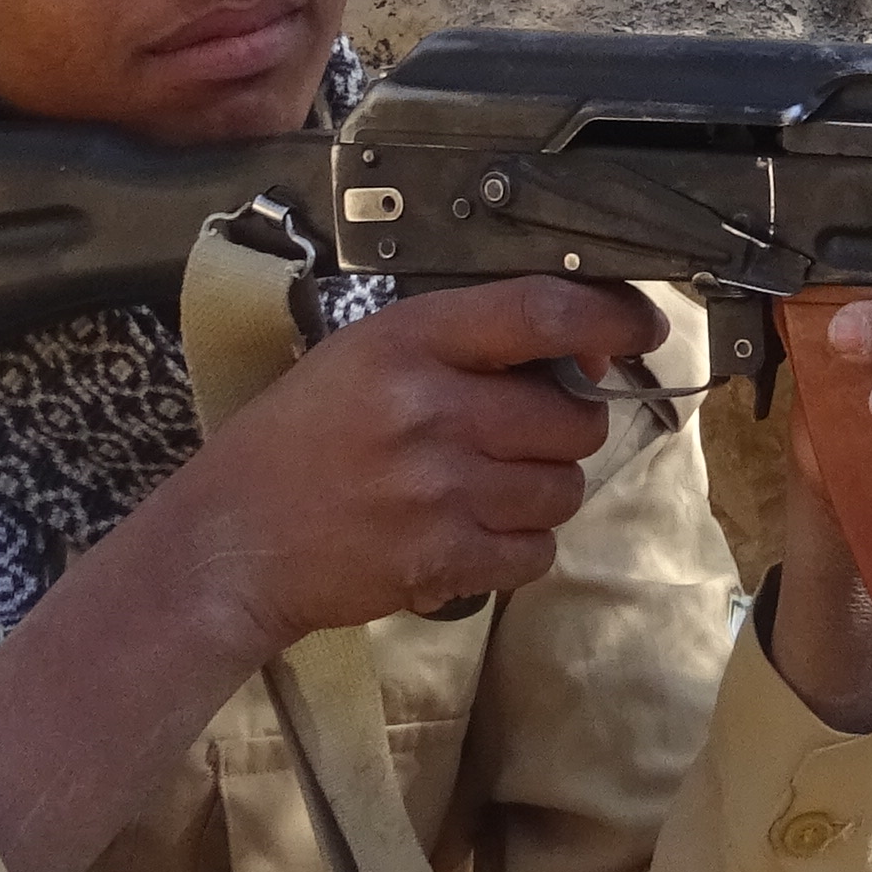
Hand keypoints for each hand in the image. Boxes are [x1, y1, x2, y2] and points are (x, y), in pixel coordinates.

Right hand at [162, 276, 666, 656]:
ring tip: (487, 489)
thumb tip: (582, 354)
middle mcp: (431, 408)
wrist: (228, 543)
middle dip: (564, 430)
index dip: (613, 318)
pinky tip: (472, 535)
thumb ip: (461, 347)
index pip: (543, 311)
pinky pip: (536, 552)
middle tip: (520, 438)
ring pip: (563, 488)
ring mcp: (439, 489)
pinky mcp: (440, 560)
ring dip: (544, 492)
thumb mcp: (361, 358)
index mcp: (409, 341)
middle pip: (571, 417)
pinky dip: (519, 548)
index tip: (643, 330)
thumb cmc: (294, 443)